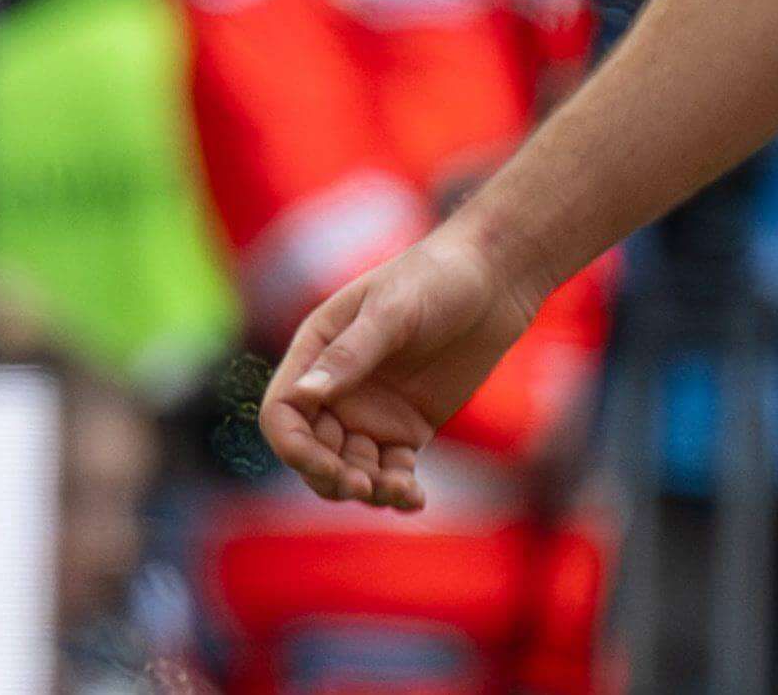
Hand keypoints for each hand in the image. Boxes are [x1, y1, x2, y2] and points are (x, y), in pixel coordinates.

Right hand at [259, 221, 544, 511]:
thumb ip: (350, 354)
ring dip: (367, 489)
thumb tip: (303, 395)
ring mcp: (372, 411)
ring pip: (350, 469)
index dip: (294, 447)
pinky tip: (415, 498)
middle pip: (312, 451)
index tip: (328, 466)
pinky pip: (391, 471)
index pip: (282, 413)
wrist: (495, 282)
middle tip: (366, 485)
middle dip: (331, 476)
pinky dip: (398, 490)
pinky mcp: (408, 428)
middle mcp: (337, 387)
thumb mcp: (393, 311)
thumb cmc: (437, 278)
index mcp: (316, 350)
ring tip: (401, 490)